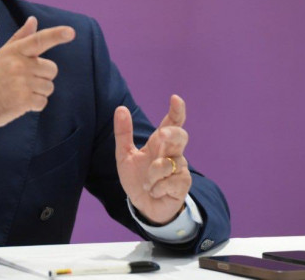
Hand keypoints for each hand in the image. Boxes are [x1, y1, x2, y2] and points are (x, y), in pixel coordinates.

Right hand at [0, 16, 74, 143]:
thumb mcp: (3, 55)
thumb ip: (21, 38)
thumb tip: (33, 20)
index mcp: (14, 51)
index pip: (39, 40)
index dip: (56, 35)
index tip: (71, 32)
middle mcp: (19, 65)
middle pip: (52, 69)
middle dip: (43, 77)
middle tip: (23, 81)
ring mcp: (22, 83)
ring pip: (49, 87)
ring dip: (38, 92)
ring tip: (19, 92)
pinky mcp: (23, 101)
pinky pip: (43, 102)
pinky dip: (35, 105)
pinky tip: (20, 103)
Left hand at [114, 95, 191, 224]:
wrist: (145, 206)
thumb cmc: (138, 178)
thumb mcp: (124, 156)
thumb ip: (123, 133)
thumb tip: (120, 108)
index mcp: (160, 142)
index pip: (172, 122)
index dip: (176, 110)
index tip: (176, 99)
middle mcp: (173, 152)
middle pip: (180, 136)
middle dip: (171, 134)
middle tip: (161, 136)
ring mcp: (180, 168)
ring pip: (166, 164)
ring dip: (151, 176)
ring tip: (147, 184)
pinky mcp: (183, 185)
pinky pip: (169, 182)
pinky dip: (156, 188)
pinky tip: (155, 192)